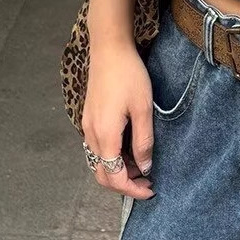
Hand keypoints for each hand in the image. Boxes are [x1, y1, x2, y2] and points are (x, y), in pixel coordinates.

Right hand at [81, 39, 155, 199]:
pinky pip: (98, 149)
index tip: (151, 189)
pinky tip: (131, 151)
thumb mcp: (143, 110)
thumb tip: (144, 168)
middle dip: (125, 184)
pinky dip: (114, 158)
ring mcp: (87, 127)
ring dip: (120, 171)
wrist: (109, 49)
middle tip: (148, 182)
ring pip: (100, 163)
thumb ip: (143, 142)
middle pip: (102, 175)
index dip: (133, 190)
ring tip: (143, 166)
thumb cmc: (129, 76)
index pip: (114, 177)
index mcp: (105, 135)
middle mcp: (91, 135)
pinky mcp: (89, 120)